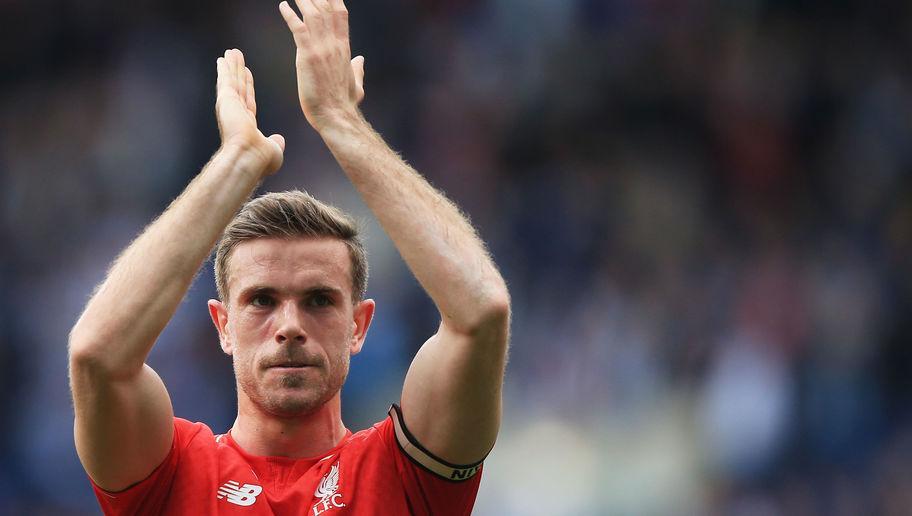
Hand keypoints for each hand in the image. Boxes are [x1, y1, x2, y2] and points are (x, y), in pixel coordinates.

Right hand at [215, 49, 284, 174]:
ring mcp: (230, 107)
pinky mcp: (226, 100)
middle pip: (238, 88)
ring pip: (232, 81)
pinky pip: (226, 80)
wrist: (249, 158)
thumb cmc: (261, 160)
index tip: (247, 75)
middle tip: (235, 59)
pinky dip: (225, 69)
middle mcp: (236, 114)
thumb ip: (275, 143)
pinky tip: (224, 58)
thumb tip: (279, 140)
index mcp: (246, 125)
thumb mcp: (273, 150)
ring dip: (231, 67)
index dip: (248, 87)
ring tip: (231, 53)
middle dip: (237, 73)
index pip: (248, 101)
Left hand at [279, 0, 364, 128]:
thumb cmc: (345, 104)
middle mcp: (334, 45)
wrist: (336, 116)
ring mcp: (322, 49)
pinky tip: (283, 6)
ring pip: (312, 15)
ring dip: (303, 0)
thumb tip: (361, 60)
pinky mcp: (308, 56)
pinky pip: (298, 29)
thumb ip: (358, 69)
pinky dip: (290, 15)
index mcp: (345, 49)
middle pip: (326, 9)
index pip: (340, 15)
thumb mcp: (356, 84)